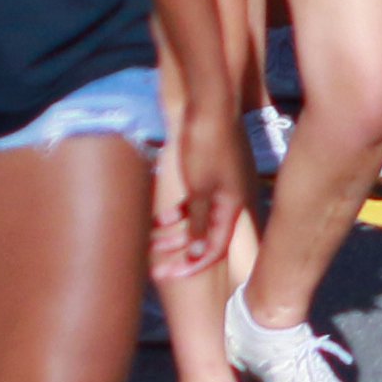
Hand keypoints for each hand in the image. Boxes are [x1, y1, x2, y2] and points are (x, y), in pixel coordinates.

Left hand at [158, 115, 253, 277]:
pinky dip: (176, 214)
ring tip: (149, 242)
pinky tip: (157, 220)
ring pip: (195, 222)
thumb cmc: (205, 146)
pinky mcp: (207, 176)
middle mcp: (228, 202)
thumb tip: (200, 254)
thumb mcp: (200, 189)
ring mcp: (218, 189)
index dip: (192, 265)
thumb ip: (201, 223)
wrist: (207, 106)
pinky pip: (192, 204)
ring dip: (173, 234)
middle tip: (155, 268)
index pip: (214, 249)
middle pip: (204, 239)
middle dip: (178, 254)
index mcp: (231, 207)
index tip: (169, 275)